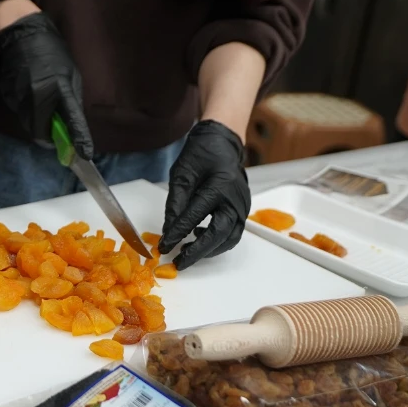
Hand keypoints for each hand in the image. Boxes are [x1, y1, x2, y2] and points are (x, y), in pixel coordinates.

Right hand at [0, 13, 94, 159]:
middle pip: (41, 131)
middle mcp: (39, 95)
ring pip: (28, 124)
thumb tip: (69, 123)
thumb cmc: (52, 54)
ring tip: (39, 101)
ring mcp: (21, 96)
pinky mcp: (8, 95)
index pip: (72, 118)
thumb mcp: (70, 74)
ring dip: (36, 122)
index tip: (84, 154)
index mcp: (61, 87)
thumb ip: (71, 99)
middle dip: (47, 135)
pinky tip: (27, 91)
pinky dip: (25, 110)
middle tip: (52, 132)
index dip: (79, 137)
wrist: (23, 36)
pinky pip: (18, 112)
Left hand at [158, 121, 250, 269]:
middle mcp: (235, 199)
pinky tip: (199, 237)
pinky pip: (232, 233)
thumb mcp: (181, 175)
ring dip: (209, 250)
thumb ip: (175, 204)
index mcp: (219, 186)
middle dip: (198, 252)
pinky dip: (217, 242)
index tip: (164, 247)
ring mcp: (243, 206)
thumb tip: (168, 230)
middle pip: (219, 234)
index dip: (178, 234)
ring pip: (229, 238)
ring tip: (187, 253)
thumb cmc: (201, 155)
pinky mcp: (243, 211)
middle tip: (179, 262)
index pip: (195, 216)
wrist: (222, 144)